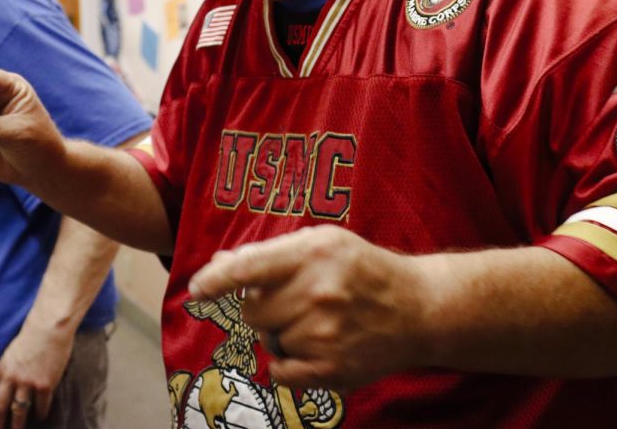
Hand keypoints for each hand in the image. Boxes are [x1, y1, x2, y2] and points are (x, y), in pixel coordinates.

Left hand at [0, 321, 74, 428]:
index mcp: (1, 366)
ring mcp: (28, 383)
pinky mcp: (44, 385)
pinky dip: (41, 412)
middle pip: (0, 406)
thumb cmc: (34, 331)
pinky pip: (41, 405)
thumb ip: (8, 363)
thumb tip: (7, 376)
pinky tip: (41, 416)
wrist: (50, 327)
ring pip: (19, 410)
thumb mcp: (12, 347)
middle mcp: (11, 377)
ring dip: (18, 424)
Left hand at [187, 225, 426, 391]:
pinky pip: (280, 372)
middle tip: (295, 302)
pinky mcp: (332, 369)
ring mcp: (325, 334)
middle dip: (264, 308)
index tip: (197, 290)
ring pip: (268, 340)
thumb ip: (271, 254)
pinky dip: (288, 363)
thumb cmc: (363, 270)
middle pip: (252, 310)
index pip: (247, 269)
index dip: (215, 280)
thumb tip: (220, 264)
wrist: (418, 308)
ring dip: (282, 334)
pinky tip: (315, 347)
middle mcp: (317, 292)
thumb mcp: (322, 244)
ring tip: (318, 322)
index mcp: (313, 253)